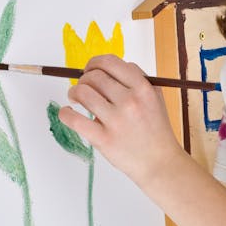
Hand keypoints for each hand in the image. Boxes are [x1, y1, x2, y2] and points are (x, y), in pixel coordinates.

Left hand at [58, 54, 184, 186]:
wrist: (160, 163)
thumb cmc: (155, 130)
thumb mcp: (155, 97)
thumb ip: (135, 79)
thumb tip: (105, 68)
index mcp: (143, 87)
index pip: (110, 62)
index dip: (95, 63)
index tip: (90, 69)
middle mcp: (130, 101)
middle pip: (94, 76)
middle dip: (84, 79)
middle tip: (83, 86)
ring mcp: (116, 121)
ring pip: (82, 93)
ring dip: (74, 92)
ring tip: (75, 98)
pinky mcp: (103, 139)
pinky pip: (74, 119)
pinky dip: (65, 113)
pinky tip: (68, 112)